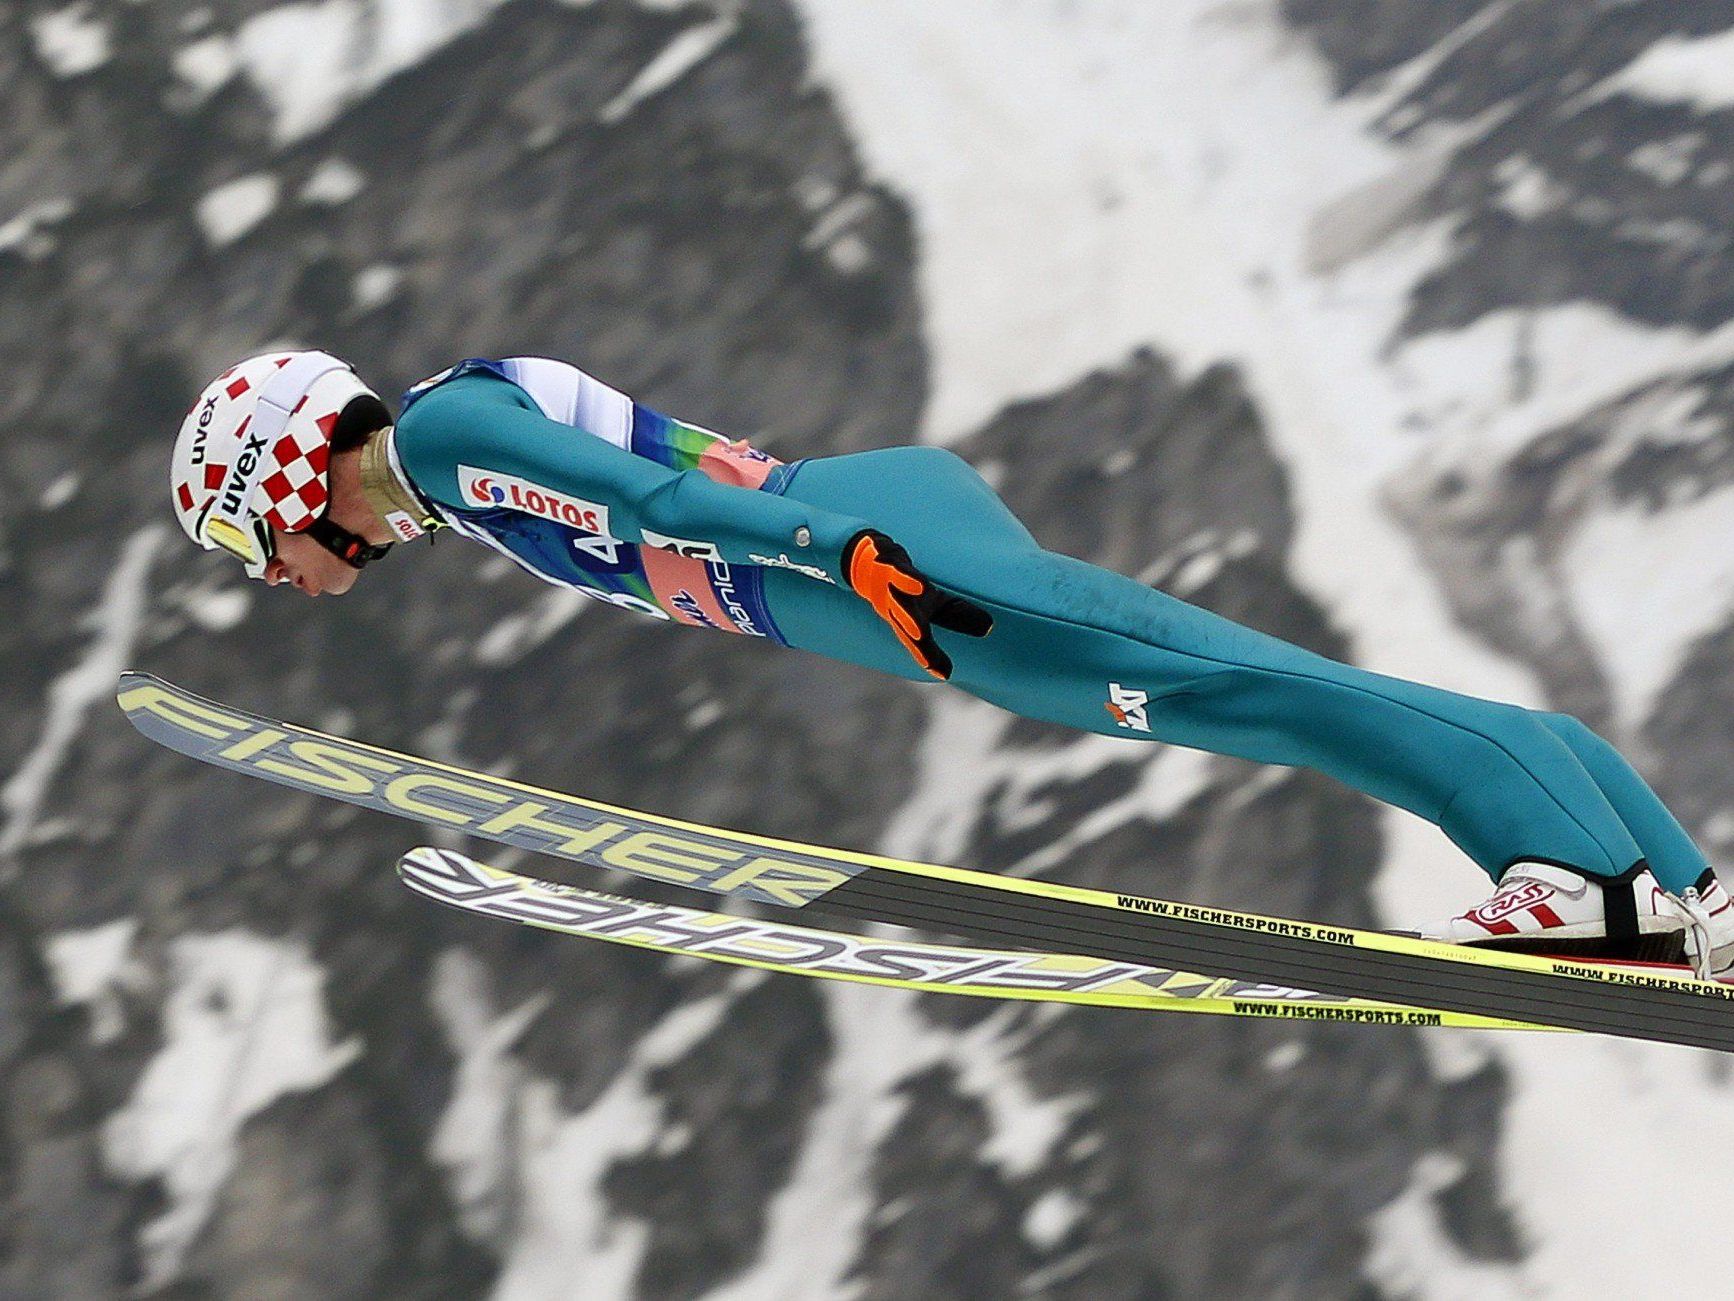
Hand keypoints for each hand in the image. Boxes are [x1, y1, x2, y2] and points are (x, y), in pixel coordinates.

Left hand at [843, 530, 992, 679]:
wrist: (865, 565)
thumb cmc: (902, 591)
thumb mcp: (932, 605)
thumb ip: (957, 618)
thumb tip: (989, 627)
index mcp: (906, 618)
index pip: (918, 641)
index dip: (928, 656)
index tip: (944, 673)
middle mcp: (894, 603)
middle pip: (904, 616)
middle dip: (913, 627)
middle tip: (923, 636)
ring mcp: (887, 579)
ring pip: (896, 584)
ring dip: (907, 586)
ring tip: (923, 588)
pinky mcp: (884, 557)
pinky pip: (888, 558)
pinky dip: (891, 557)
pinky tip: (893, 554)